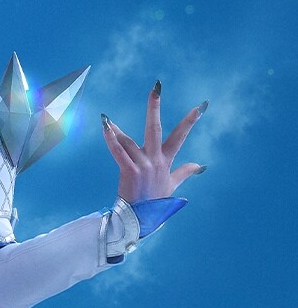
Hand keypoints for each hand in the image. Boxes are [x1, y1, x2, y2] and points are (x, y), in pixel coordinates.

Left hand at [102, 82, 205, 202]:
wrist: (140, 220)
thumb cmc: (154, 202)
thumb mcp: (172, 186)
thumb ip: (184, 172)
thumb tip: (200, 166)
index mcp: (165, 162)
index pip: (180, 137)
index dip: (190, 121)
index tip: (201, 106)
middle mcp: (155, 161)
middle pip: (156, 128)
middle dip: (155, 107)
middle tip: (156, 87)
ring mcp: (143, 166)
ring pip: (129, 141)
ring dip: (116, 130)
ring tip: (106, 119)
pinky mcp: (129, 172)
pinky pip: (118, 152)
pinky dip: (111, 140)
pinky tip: (105, 127)